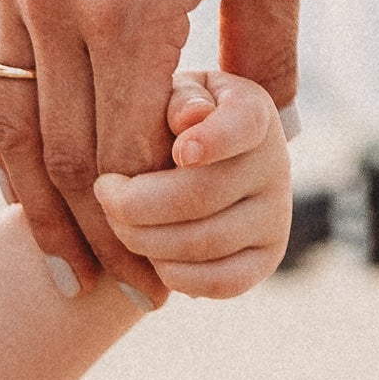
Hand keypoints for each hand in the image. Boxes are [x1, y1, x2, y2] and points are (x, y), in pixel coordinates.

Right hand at [0, 0, 307, 303]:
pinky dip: (4, 140)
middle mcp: (55, 1)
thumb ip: (266, 50)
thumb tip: (264, 143)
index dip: (142, 229)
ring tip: (65, 263)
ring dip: (34, 207)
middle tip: (122, 292)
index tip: (164, 275)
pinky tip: (26, 180)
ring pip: (8, 127)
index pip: (122, 155)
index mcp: (131, 4)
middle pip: (60, 157)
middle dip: (93, 238)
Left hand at [92, 71, 290, 299]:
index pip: (242, 125)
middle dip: (136, 205)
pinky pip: (221, 282)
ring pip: (204, 244)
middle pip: (201, 196)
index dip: (212, 140)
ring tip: (116, 224)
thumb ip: (176, 99)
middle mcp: (276, 162)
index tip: (178, 152)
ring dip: (145, 242)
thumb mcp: (167, 97)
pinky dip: (174, 276)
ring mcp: (276, 214)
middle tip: (102, 195)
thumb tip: (188, 115)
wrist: (194, 165)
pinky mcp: (266, 257)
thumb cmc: (167, 122)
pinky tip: (149, 257)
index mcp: (252, 110)